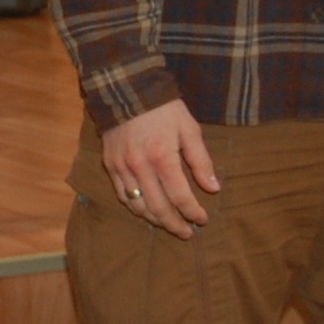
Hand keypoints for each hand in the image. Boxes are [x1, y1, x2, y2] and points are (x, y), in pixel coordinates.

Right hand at [99, 97, 218, 239]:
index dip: (193, 212)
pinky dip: (136, 208)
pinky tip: (147, 211)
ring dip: (156, 220)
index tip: (202, 220)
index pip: (180, 196)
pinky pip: (122, 195)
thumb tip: (213, 188)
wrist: (127, 89)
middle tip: (187, 233)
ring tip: (169, 224)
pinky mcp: (110, 165)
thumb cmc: (164, 109)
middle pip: (158, 208)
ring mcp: (122, 167)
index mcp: (162, 157)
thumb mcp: (189, 129)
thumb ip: (201, 161)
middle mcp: (140, 166)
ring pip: (138, 206)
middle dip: (175, 224)